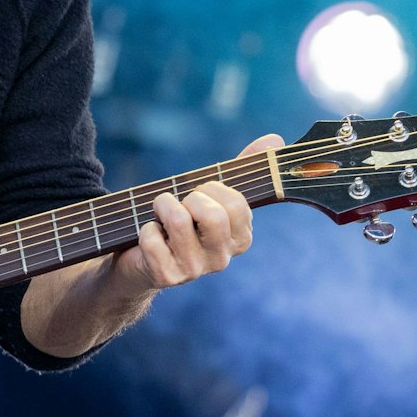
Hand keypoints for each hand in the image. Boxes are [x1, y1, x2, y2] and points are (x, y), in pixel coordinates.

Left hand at [110, 133, 282, 291]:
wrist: (143, 258)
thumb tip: (273, 139)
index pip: (237, 204)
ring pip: (179, 221)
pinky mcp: (167, 277)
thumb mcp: (211, 193)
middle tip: (181, 204)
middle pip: (213, 215)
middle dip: (189, 197)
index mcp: (240, 238)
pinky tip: (149, 237)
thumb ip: (243, 169)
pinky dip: (144, 229)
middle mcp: (223, 258)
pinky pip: (152, 239)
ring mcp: (196, 270)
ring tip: (160, 214)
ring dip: (162, 206)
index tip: (200, 192)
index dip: (212, 189)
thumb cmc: (183, 219)